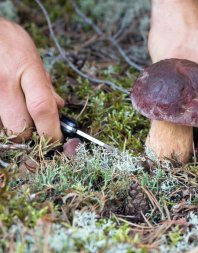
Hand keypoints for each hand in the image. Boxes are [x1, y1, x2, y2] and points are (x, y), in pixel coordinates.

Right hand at [0, 18, 63, 141]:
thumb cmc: (8, 41)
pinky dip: (2, 120)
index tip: (56, 139)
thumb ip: (45, 85)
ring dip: (11, 128)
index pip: (42, 108)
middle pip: (19, 128)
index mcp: (26, 69)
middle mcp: (4, 81)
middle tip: (33, 127)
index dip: (51, 130)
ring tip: (16, 111)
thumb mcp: (33, 57)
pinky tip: (6, 108)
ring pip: (2, 129)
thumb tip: (58, 108)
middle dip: (29, 135)